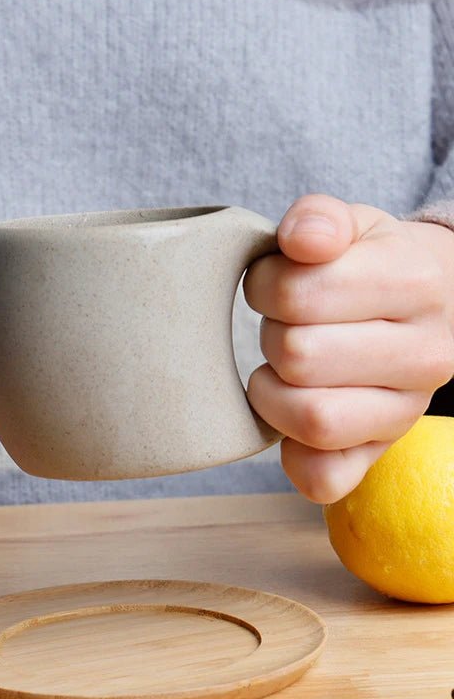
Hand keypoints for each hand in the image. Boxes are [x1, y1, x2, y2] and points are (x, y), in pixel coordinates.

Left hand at [243, 194, 453, 502]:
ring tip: (281, 368)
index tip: (273, 285)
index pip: (299, 295)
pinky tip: (288, 422)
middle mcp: (426, 354)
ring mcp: (407, 412)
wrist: (435, 306)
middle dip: (271, 336)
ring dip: (271, 392)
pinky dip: (293, 458)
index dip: (265, 286)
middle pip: (300, 356)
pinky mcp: (381, 453)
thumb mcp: (354, 226)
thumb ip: (320, 220)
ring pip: (313, 419)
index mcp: (415, 283)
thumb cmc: (375, 266)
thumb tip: (301, 240)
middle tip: (283, 326)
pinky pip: (325, 479)